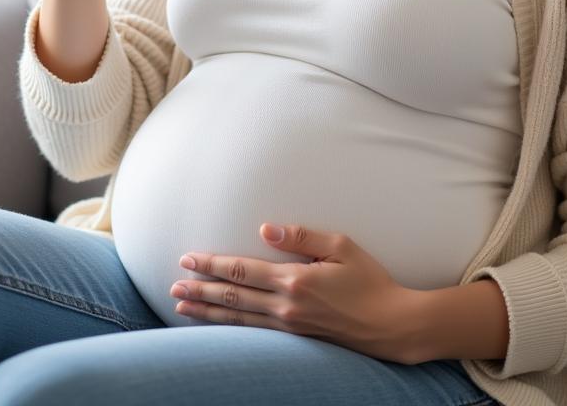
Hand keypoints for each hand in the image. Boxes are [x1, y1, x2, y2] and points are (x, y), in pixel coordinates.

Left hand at [170, 223, 429, 364]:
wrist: (392, 325)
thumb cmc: (370, 280)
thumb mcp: (341, 247)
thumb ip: (301, 236)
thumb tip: (265, 228)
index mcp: (295, 280)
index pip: (242, 270)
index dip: (212, 264)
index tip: (188, 258)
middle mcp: (286, 305)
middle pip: (233, 296)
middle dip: (200, 289)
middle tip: (173, 284)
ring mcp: (290, 326)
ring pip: (238, 318)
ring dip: (207, 311)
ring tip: (181, 306)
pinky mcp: (297, 338)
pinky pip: (254, 332)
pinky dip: (229, 327)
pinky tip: (216, 323)